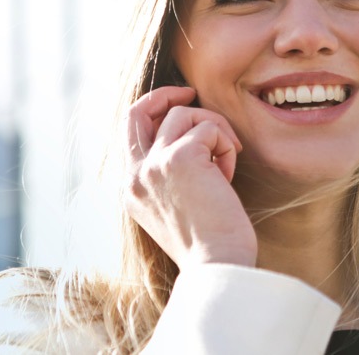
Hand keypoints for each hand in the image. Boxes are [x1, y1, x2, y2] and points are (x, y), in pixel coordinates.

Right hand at [123, 86, 256, 269]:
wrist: (217, 266)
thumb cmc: (208, 243)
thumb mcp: (175, 206)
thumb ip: (169, 174)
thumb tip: (189, 135)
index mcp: (130, 189)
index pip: (130, 132)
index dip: (154, 111)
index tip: (180, 106)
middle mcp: (135, 175)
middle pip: (138, 110)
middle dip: (165, 94)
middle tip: (191, 92)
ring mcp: (154, 165)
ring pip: (184, 114)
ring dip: (214, 130)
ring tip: (226, 162)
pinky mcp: (180, 157)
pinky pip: (209, 128)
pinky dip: (226, 145)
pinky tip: (229, 175)